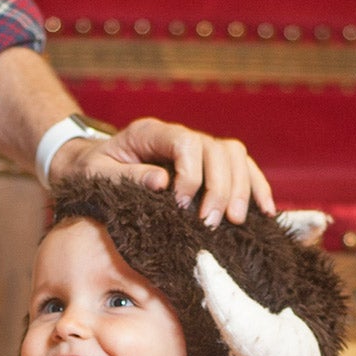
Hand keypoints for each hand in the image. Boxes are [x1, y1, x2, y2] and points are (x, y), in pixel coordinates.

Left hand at [54, 117, 274, 226]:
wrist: (91, 166)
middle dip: (218, 188)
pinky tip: (265, 211)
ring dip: (240, 188)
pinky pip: (241, 168)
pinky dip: (255, 187)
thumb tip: (162, 182)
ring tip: (234, 221)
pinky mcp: (209, 165)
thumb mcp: (98, 174)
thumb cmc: (92, 171)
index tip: (182, 204)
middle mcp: (178, 136)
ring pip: (234, 155)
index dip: (191, 173)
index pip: (186, 142)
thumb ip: (128, 176)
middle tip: (210, 223)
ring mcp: (197, 148)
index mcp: (150, 132)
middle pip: (216, 150)